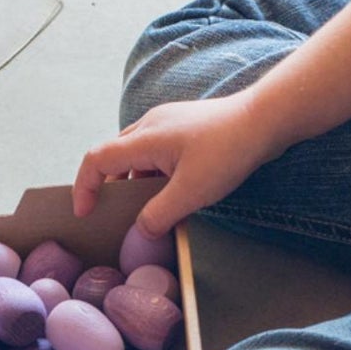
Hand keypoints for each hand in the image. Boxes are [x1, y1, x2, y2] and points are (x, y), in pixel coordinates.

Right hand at [72, 92, 278, 236]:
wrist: (266, 118)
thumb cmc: (228, 150)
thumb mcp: (191, 192)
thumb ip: (160, 215)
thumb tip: (141, 231)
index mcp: (143, 139)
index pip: (96, 160)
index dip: (84, 187)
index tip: (85, 213)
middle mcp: (149, 126)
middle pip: (113, 156)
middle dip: (108, 187)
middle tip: (113, 215)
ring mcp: (168, 123)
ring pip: (136, 155)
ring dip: (134, 182)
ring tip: (145, 208)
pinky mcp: (185, 127)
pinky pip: (156, 152)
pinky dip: (153, 174)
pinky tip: (171, 191)